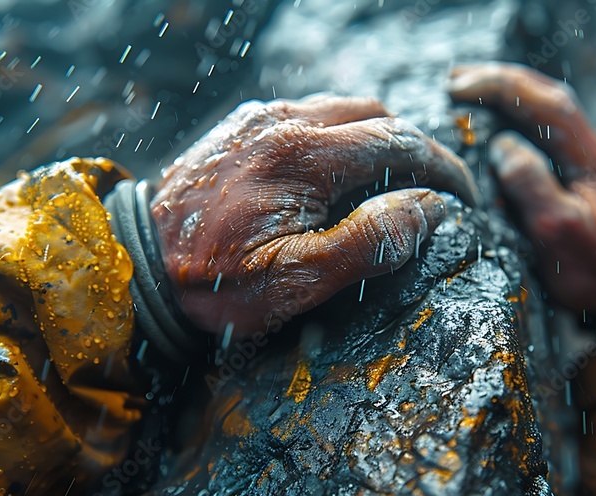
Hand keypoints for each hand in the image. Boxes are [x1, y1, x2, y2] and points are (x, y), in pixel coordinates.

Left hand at [150, 94, 478, 334]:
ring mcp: (258, 118)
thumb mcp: (296, 281)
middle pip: (375, 114)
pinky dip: (340, 136)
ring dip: (377, 139)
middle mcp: (281, 120)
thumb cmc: (213, 286)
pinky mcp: (241, 128)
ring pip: (341, 109)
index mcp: (301, 154)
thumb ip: (369, 241)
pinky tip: (340, 175)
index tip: (463, 199)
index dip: (441, 168)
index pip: (397, 141)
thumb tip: (429, 207)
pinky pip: (308, 115)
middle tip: (432, 193)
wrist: (132, 269)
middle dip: (413, 149)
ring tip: (392, 185)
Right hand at [447, 63, 595, 318]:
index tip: (463, 87)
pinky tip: (501, 126)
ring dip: (514, 99)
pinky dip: (522, 123)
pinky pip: (551, 139)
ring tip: (472, 91)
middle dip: (506, 84)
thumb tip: (505, 145)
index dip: (505, 89)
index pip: (550, 108)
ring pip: (553, 118)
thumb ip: (532, 185)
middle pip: (553, 102)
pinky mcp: (587, 187)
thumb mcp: (557, 234)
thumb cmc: (595, 280)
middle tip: (458, 80)